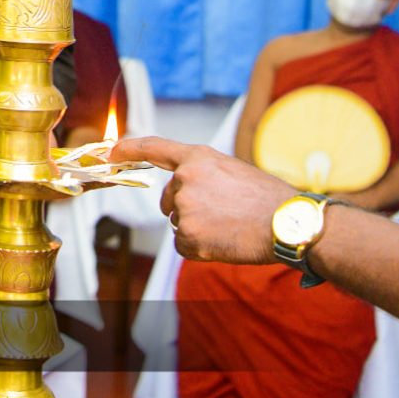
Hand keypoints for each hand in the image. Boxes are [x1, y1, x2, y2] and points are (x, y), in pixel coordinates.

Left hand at [111, 136, 296, 264]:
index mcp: (198, 158)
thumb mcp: (232, 171)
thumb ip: (204, 175)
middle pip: (169, 199)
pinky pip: (183, 246)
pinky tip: (223, 242)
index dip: (130, 148)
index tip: (111, 151)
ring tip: (229, 225)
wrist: (286, 224)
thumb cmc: (267, 199)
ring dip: (198, 228)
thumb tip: (186, 190)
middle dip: (185, 208)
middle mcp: (186, 179)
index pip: (155, 148)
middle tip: (221, 214)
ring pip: (179, 223)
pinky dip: (200, 249)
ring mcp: (185, 208)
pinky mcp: (188, 235)